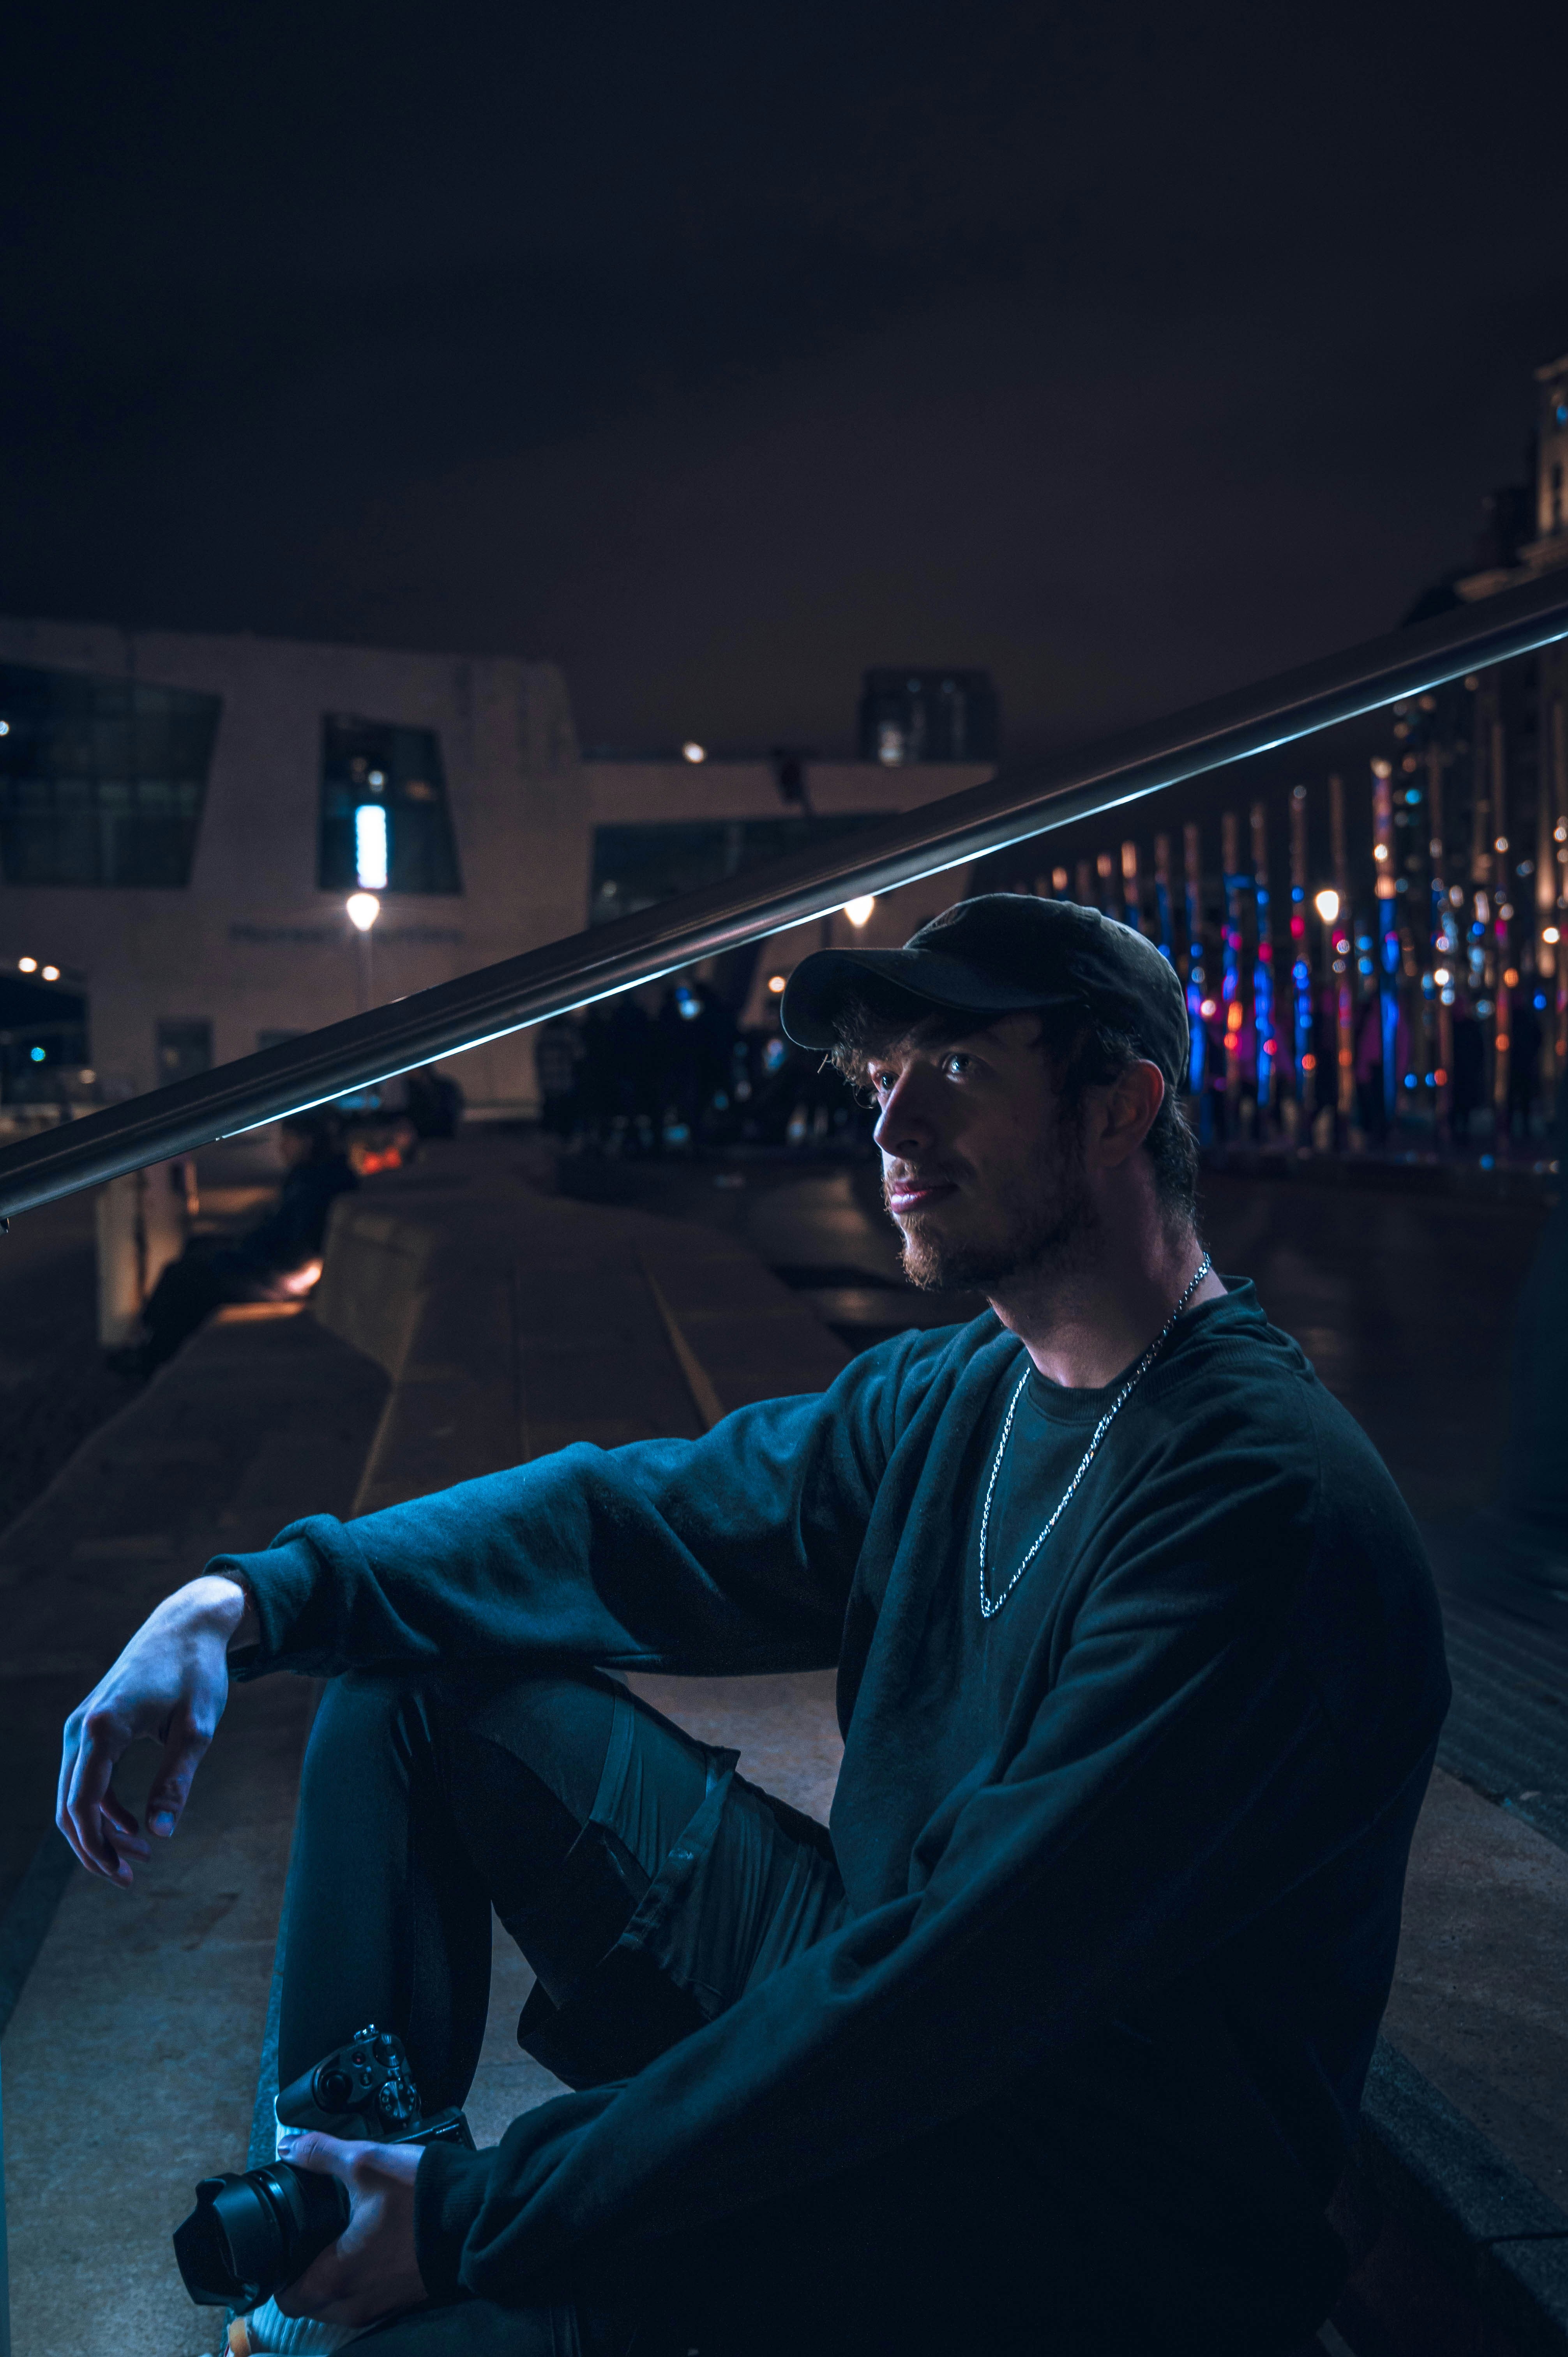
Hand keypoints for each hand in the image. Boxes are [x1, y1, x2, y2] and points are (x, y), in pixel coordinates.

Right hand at [56, 1575, 248, 1882]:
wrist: (186, 1625)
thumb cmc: (196, 1672)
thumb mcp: (196, 1728)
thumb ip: (177, 1779)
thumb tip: (162, 1833)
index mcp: (104, 1727)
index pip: (83, 1803)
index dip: (98, 1846)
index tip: (123, 1876)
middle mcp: (82, 1726)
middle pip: (69, 1805)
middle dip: (95, 1848)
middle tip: (128, 1879)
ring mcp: (81, 1724)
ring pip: (74, 1794)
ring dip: (100, 1830)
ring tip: (140, 1857)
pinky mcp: (91, 1724)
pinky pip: (85, 1777)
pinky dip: (103, 1807)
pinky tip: (134, 1826)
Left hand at [274, 2133, 426, 2328]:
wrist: (474, 2213)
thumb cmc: (421, 2197)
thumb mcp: (365, 2163)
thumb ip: (320, 2154)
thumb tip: (289, 2146)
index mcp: (338, 2278)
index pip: (286, 2298)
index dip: (278, 2272)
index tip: (285, 2245)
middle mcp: (355, 2303)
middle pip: (310, 2303)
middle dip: (304, 2273)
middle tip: (311, 2236)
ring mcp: (380, 2306)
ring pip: (336, 2304)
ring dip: (332, 2277)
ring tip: (341, 2237)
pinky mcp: (401, 2301)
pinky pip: (364, 2300)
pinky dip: (359, 2280)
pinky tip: (369, 2246)